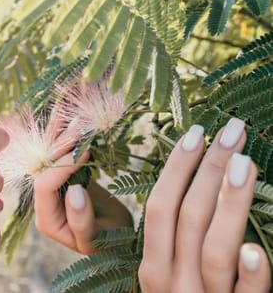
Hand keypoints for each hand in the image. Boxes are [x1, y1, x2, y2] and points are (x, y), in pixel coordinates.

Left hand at [33, 110, 132, 253]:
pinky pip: (62, 156)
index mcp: (47, 220)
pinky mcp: (65, 178)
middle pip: (45, 168)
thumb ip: (81, 221)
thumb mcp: (98, 239)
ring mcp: (54, 189)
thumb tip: (73, 191)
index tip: (83, 151)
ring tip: (64, 111)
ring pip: (50, 158)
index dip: (61, 167)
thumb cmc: (111, 243)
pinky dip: (64, 138)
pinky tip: (64, 118)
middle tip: (77, 123)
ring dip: (59, 135)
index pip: (46, 187)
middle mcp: (45, 202)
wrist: (120, 237)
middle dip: (60, 145)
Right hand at [139, 118, 270, 291]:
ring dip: (229, 203)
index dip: (177, 168)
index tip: (197, 133)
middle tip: (232, 131)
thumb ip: (176, 241)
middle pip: (186, 215)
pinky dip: (249, 276)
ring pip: (212, 247)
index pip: (160, 207)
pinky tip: (257, 251)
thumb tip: (194, 185)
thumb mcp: (168, 275)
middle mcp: (170, 281)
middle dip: (208, 168)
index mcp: (152, 266)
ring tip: (246, 163)